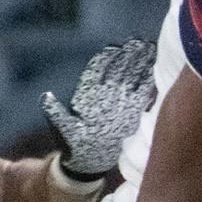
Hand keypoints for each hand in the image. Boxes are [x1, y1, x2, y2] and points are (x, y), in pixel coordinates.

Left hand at [42, 37, 155, 178]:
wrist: (91, 160)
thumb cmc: (75, 144)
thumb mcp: (63, 129)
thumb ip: (56, 112)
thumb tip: (46, 96)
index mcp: (89, 95)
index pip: (98, 71)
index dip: (105, 59)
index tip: (114, 47)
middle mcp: (106, 95)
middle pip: (118, 70)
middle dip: (128, 55)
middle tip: (139, 41)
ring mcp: (120, 101)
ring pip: (131, 77)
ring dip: (140, 62)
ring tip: (149, 47)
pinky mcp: (132, 110)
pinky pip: (142, 92)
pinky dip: (149, 81)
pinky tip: (155, 69)